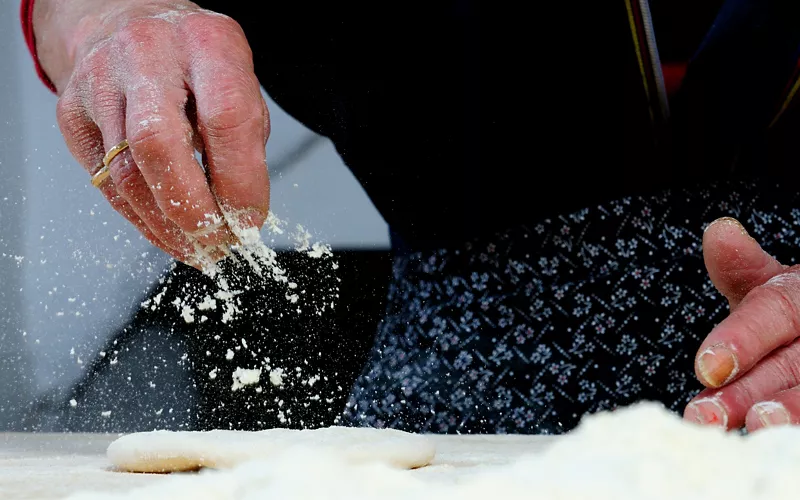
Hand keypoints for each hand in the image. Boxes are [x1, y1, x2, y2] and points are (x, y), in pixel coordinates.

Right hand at [35, 0, 269, 265]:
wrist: (131, 23)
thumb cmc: (198, 64)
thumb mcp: (240, 84)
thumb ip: (244, 142)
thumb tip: (240, 212)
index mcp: (206, 42)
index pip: (226, 119)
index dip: (240, 181)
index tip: (250, 219)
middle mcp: (147, 53)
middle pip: (159, 145)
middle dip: (193, 210)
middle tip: (218, 242)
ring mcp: (99, 80)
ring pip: (126, 174)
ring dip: (167, 225)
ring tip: (198, 247)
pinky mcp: (71, 111)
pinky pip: (105, 182)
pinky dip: (141, 218)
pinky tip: (167, 232)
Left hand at [683, 217, 799, 431]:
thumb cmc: (795, 313)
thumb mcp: (771, 286)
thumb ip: (742, 268)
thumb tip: (719, 232)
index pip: (773, 311)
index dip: (741, 338)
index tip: (705, 368)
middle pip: (790, 362)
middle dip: (748, 391)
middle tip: (706, 416)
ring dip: (789, 410)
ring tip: (755, 426)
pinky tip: (776, 444)